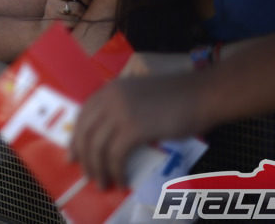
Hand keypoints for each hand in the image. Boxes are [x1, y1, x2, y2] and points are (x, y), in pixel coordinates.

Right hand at [43, 0, 97, 28]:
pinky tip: (75, 22)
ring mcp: (53, 7)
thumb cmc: (63, 10)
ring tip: (80, 15)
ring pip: (76, 7)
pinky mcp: (56, 20)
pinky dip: (78, 22)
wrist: (48, 27)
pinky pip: (74, 20)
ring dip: (82, 12)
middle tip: (87, 2)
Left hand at [71, 72, 203, 188]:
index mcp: (109, 89)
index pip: (82, 116)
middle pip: (85, 133)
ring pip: (97, 147)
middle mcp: (109, 98)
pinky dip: (116, 171)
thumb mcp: (139, 97)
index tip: (73, 155)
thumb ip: (121, 110)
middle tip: (88, 175)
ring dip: (98, 169)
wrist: (201, 94)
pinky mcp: (134, 128)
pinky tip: (122, 180)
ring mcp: (120, 112)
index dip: (76, 138)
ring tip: (104, 184)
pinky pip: (116, 155)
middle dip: (84, 158)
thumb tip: (108, 138)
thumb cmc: (177, 98)